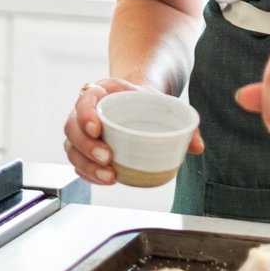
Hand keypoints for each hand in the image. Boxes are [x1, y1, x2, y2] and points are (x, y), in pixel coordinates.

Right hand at [63, 77, 204, 184]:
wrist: (139, 102)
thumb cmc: (149, 102)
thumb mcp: (164, 104)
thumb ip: (183, 122)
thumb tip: (198, 147)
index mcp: (102, 91)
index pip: (85, 99)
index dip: (86, 114)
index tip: (98, 128)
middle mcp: (86, 109)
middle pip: (71, 127)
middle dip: (86, 145)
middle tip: (107, 157)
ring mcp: (82, 130)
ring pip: (71, 147)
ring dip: (86, 164)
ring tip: (109, 175)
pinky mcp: (83, 148)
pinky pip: (76, 162)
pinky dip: (87, 173)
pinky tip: (104, 179)